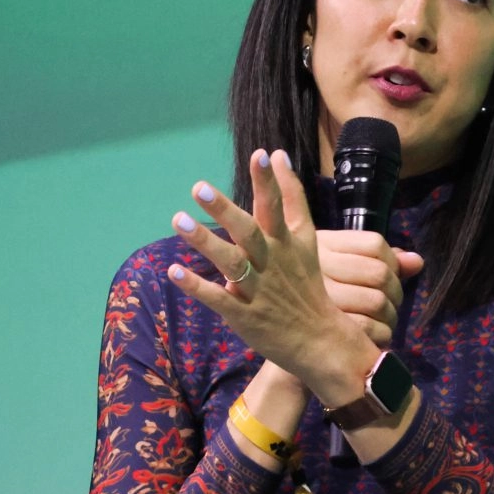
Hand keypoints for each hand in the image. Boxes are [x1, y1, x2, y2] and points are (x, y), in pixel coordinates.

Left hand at [166, 150, 373, 398]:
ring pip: (230, 263)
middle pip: (249, 232)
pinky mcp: (244, 316)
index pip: (278, 208)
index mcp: (286, 243)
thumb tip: (278, 154)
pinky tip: (174, 272)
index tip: (260, 155)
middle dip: (225, 210)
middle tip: (199, 188)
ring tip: (178, 220)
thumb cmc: (306, 284)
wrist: (320, 340)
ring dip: (204, 242)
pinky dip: (196, 286)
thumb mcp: (305, 238)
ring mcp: (258, 290)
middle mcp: (272, 262)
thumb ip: (292, 197)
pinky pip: (218, 299)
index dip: (270, 183)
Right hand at [318, 231, 424, 346]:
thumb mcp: (344, 273)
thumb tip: (417, 262)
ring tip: (381, 326)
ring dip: (389, 319)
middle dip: (395, 297)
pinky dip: (380, 337)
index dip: (393, 265)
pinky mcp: (321, 327)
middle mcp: (316, 265)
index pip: (376, 244)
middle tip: (388, 310)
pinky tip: (373, 341)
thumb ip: (382, 264)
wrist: (281, 343)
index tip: (388, 283)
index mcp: (322, 244)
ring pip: (377, 302)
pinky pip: (367, 328)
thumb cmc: (314, 305)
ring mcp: (318, 296)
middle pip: (380, 275)